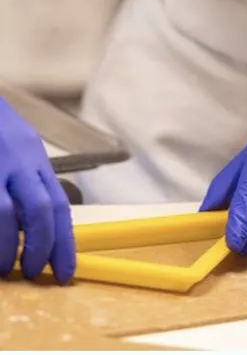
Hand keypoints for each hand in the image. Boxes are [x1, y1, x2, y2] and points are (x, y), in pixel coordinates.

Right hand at [0, 97, 74, 282]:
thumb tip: (32, 227)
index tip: (64, 272)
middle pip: (39, 210)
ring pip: (4, 213)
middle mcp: (18, 161)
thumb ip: (28, 182)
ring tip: (4, 267)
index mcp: (35, 159)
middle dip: (40, 248)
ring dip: (5, 246)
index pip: (59, 207)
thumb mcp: (18, 149)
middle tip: (34, 273)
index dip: (64, 243)